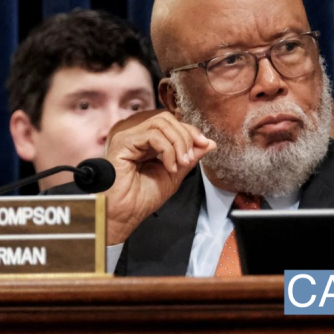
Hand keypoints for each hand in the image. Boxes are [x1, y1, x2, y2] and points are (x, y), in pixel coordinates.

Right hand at [103, 112, 215, 244]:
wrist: (124, 214)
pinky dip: (167, 150)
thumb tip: (210, 143)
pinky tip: (169, 167)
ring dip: (178, 142)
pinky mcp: (123, 142)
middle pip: (168, 119)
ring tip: (180, 163)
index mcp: (148, 143)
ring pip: (161, 123)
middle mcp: (138, 136)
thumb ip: (190, 158)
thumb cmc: (142, 199)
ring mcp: (129, 137)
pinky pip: (153, 134)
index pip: (172, 124)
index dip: (190, 131)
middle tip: (189, 158)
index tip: (204, 144)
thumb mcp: (174, 175)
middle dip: (186, 136)